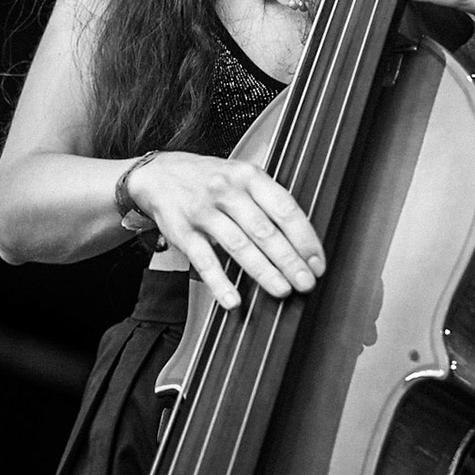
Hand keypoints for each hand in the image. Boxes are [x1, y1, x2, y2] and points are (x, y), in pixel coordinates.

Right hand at [127, 151, 324, 309]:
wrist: (157, 174)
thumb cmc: (207, 179)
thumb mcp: (240, 175)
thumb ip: (267, 199)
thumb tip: (302, 237)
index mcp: (247, 176)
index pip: (283, 208)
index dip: (304, 237)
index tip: (317, 261)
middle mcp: (226, 191)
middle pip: (264, 229)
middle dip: (289, 260)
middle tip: (307, 282)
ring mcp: (203, 211)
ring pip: (238, 245)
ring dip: (263, 271)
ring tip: (282, 290)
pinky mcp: (182, 232)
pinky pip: (204, 261)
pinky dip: (219, 283)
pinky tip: (234, 300)